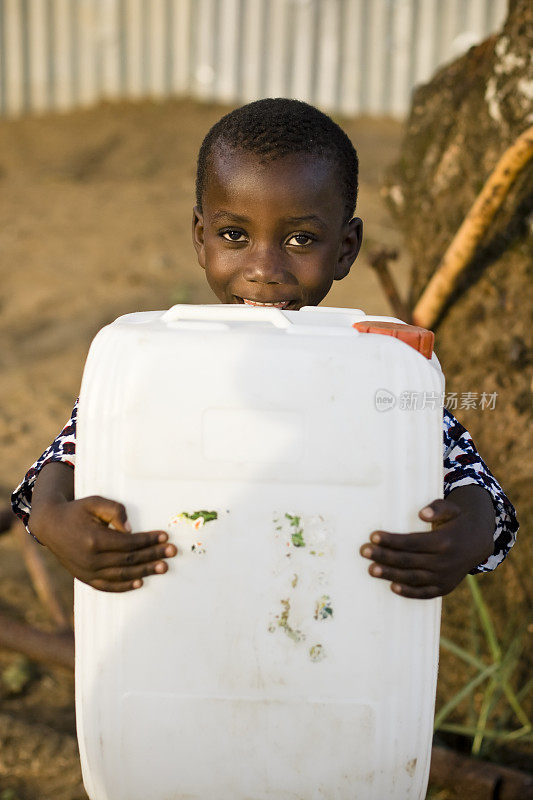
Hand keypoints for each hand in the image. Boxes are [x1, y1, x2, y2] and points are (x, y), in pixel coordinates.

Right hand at [30, 494, 176, 592]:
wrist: (50, 525)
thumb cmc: (77, 511)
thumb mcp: (95, 502)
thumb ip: (115, 512)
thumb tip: (131, 530)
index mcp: (94, 539)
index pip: (129, 543)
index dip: (148, 540)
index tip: (165, 536)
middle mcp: (91, 559)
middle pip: (129, 560)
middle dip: (153, 555)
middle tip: (172, 552)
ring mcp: (87, 571)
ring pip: (121, 575)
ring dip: (145, 571)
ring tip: (163, 567)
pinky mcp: (84, 578)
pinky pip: (107, 586)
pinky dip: (124, 586)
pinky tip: (140, 582)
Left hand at [359, 486, 494, 598]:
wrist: (478, 543)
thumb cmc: (457, 521)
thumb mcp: (452, 509)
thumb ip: (437, 507)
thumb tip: (422, 514)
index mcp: (444, 541)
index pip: (412, 542)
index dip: (392, 540)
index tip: (373, 536)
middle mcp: (444, 562)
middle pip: (408, 560)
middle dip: (384, 556)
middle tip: (363, 551)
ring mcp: (444, 577)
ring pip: (413, 578)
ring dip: (390, 575)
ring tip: (370, 569)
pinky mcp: (444, 588)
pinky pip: (424, 593)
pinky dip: (409, 592)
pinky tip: (392, 587)